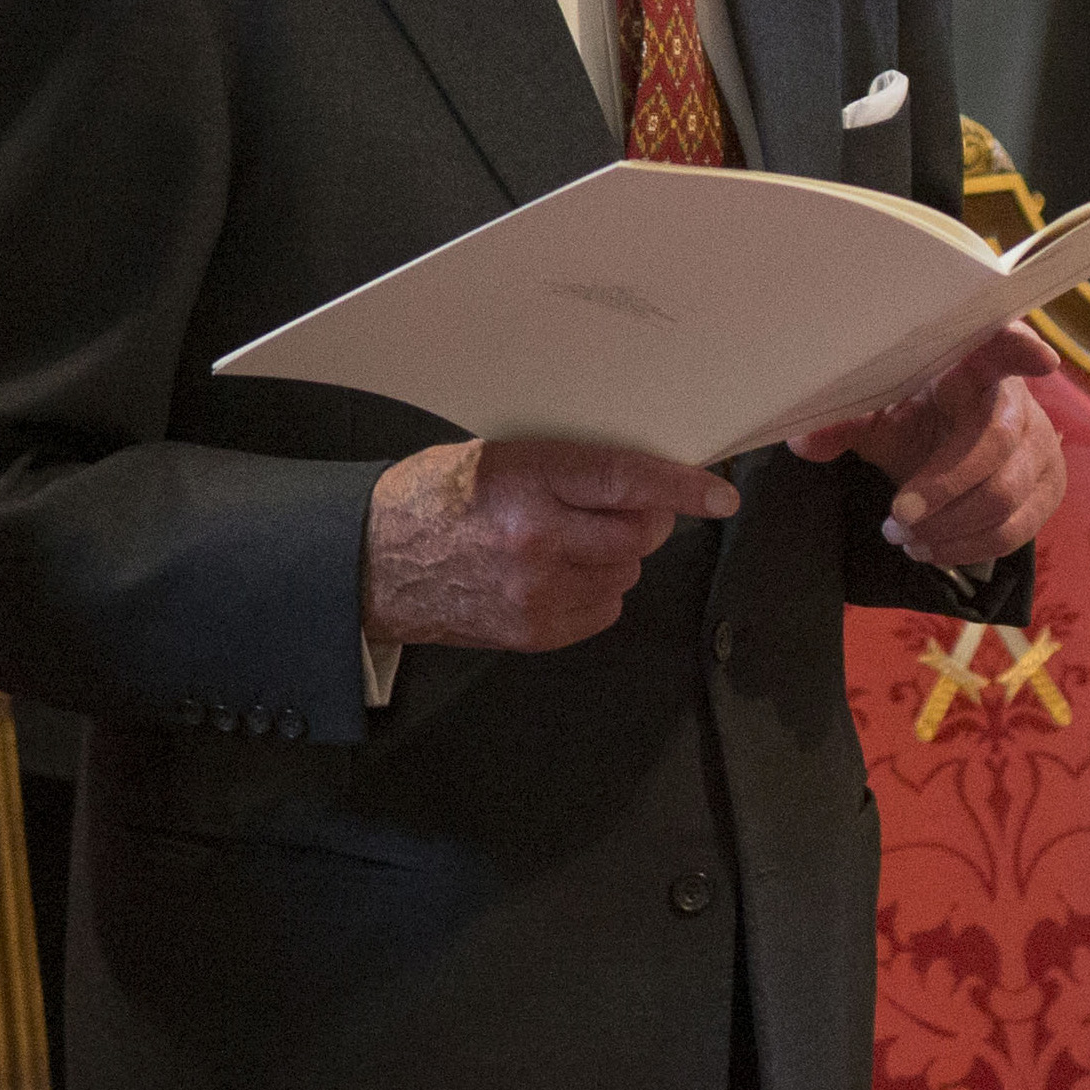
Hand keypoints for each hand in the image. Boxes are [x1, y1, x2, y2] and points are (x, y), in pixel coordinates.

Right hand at [361, 439, 738, 655]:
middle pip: (639, 535)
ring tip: (569, 542)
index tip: (719, 496)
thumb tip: (644, 482)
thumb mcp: (497, 458)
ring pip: (625, 574)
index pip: (626, 481)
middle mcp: (536, 540)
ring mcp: (535, 592)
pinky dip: (596, 591)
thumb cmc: (434, 497)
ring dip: (615, 556)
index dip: (681, 488)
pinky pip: (604, 610)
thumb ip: (568, 469)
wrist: (370, 561)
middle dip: (643, 520)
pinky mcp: (532, 631)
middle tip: (620, 510)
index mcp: (525, 482)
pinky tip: (559, 574)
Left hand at [786, 317, 1068, 567]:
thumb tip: (802, 443)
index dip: (1022, 349)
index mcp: (972, 367)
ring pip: (1005, 496)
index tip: (1039, 358)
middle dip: (942, 489)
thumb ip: (842, 425)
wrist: (943, 450)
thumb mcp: (875, 418)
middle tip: (896, 517)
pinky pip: (1017, 530)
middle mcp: (1017, 401)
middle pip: (995, 445)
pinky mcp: (1048, 488)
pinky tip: (933, 548)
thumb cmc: (911, 422)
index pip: (1003, 345)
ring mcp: (1041, 446)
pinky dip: (968, 547)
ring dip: (949, 527)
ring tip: (905, 537)